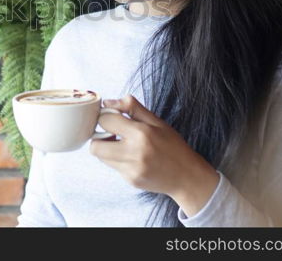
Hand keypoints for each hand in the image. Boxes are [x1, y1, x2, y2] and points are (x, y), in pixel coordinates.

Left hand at [89, 94, 219, 216]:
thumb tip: (108, 102)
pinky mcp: (130, 180)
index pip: (105, 120)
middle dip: (99, 137)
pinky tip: (132, 158)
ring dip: (106, 149)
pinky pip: (113, 167)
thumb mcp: (156, 121)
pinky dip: (117, 160)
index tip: (113, 117)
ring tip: (122, 144)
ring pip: (101, 157)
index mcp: (141, 133)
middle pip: (95, 145)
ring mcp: (131, 169)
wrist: (187, 176)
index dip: (106, 116)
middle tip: (112, 133)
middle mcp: (134, 153)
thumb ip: (132, 108)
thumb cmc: (172, 145)